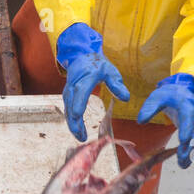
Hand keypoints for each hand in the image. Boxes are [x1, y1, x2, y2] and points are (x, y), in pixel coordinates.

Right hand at [56, 23, 130, 140]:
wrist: (81, 57)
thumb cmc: (98, 65)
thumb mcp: (111, 71)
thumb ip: (117, 84)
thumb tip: (126, 98)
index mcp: (85, 77)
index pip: (80, 91)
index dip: (78, 103)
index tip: (78, 115)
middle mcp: (74, 85)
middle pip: (71, 104)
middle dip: (75, 121)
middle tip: (82, 137)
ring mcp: (68, 90)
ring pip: (67, 109)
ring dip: (73, 124)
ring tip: (81, 137)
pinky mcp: (67, 95)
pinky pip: (67, 109)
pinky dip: (71, 120)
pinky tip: (77, 130)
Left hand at [138, 73, 193, 167]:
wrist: (182, 92)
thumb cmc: (168, 94)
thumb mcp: (157, 97)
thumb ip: (149, 108)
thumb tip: (141, 121)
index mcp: (186, 105)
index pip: (188, 118)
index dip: (186, 130)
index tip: (183, 141)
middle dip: (188, 147)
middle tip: (180, 159)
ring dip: (190, 153)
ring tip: (182, 165)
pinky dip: (190, 152)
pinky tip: (184, 163)